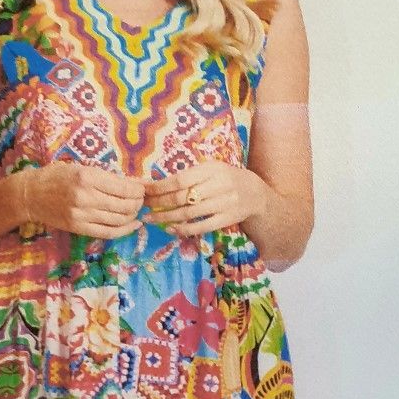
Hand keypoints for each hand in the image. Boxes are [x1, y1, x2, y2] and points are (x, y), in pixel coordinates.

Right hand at [24, 161, 145, 238]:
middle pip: (125, 205)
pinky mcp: (78, 228)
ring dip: (133, 216)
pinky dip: (125, 230)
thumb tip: (138, 183)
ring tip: (136, 210)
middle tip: (141, 200)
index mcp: (88, 177)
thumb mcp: (82, 168)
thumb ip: (109, 177)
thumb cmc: (57, 176)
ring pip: (119, 219)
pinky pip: (108, 232)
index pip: (124, 188)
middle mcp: (86, 197)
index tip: (142, 189)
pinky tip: (133, 225)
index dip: (138, 190)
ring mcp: (82, 215)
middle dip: (138, 203)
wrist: (31, 194)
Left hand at [143, 161, 267, 235]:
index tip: (145, 191)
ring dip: (166, 217)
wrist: (255, 193)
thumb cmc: (225, 179)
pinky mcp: (226, 219)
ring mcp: (223, 204)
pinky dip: (184, 229)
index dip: (160, 187)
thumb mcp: (211, 169)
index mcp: (211, 169)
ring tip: (151, 219)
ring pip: (189, 213)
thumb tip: (157, 182)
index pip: (180, 179)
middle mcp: (218, 185)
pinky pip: (201, 227)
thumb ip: (190, 175)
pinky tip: (171, 229)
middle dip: (159, 203)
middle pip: (182, 197)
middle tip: (144, 207)